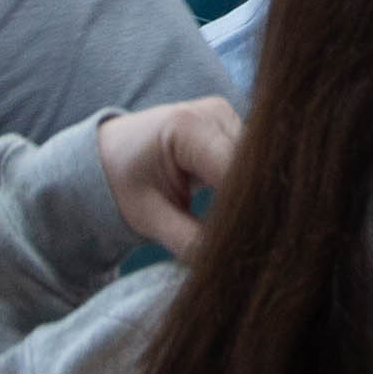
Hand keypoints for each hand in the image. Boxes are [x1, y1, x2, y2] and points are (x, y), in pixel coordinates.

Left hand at [98, 96, 242, 257]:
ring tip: (243, 229)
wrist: (112, 153)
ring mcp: (227, 114)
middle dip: (253, 206)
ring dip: (255, 197)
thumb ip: (189, 240)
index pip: (235, 172)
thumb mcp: (149, 217)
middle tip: (248, 243)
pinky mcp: (233, 124)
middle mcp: (213, 112)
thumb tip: (232, 261)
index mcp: (186, 126)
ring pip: (260, 165)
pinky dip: (250, 187)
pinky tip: (240, 210)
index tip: (248, 244)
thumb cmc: (125, 183)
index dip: (246, 210)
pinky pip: (253, 161)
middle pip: (254, 166)